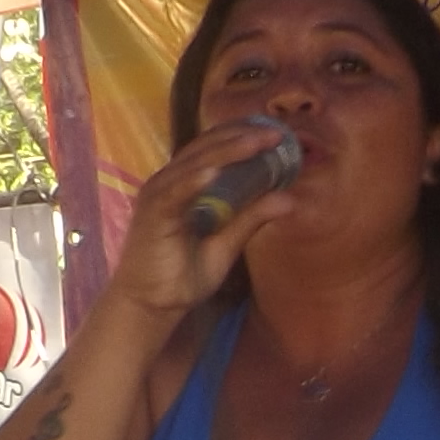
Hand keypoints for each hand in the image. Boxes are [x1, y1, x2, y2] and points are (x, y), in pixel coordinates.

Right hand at [109, 118, 301, 314]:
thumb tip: (290, 199)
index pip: (215, 150)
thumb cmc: (182, 275)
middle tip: (276, 133)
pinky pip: (174, 192)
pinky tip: (215, 172)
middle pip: (207, 149)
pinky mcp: (152, 214)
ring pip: (194, 164)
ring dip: (226, 151)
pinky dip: (194, 180)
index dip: (245, 138)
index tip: (278, 134)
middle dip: (242, 138)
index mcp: (187, 184)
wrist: (149, 306)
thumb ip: (252, 219)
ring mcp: (159, 195)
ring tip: (256, 142)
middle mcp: (171, 182)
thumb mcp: (227, 245)